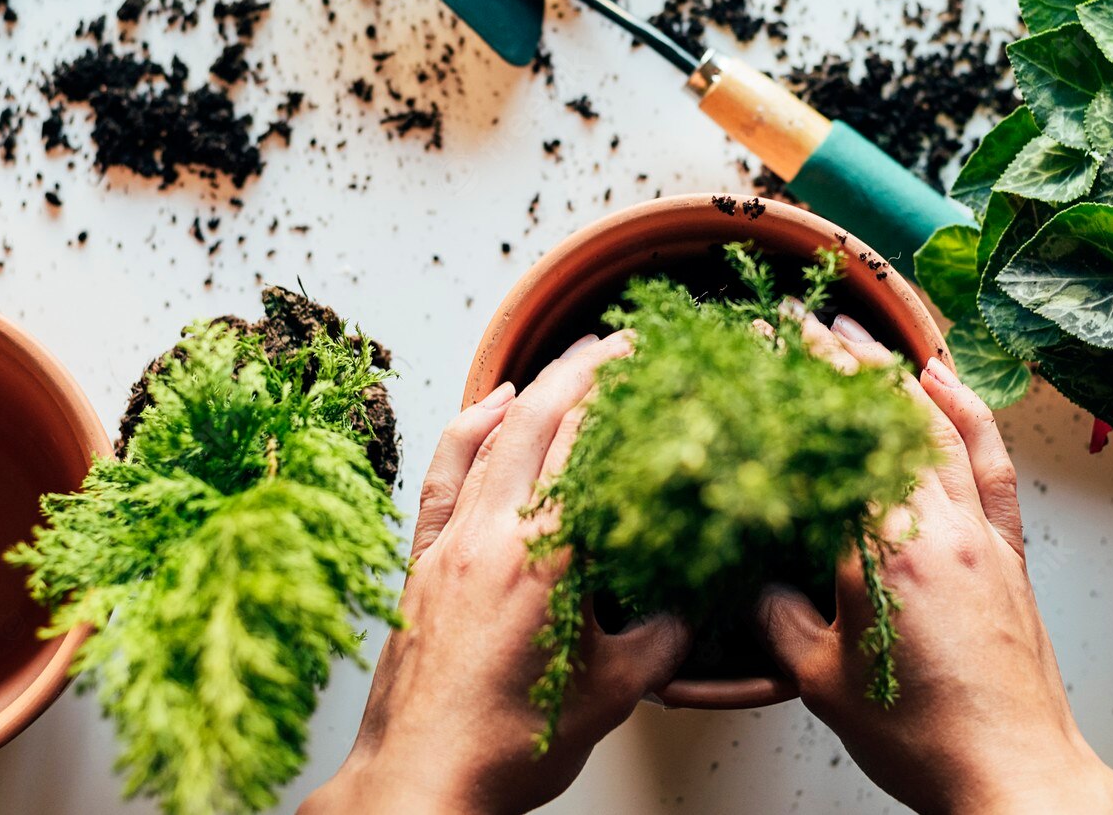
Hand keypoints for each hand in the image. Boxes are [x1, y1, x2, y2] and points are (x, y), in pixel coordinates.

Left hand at [301, 332, 690, 814]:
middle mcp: (493, 535)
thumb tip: (693, 604)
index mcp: (546, 558)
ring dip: (533, 388)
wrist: (419, 784)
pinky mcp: (418, 560)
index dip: (624, 392)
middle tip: (623, 343)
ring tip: (568, 360)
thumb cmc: (508, 749)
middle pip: (539, 418)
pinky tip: (487, 406)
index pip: (589, 444)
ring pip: (490, 436)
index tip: (655, 362)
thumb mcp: (614, 693)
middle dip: (583, 368)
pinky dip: (467, 429)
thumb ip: (664, 638)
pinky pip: (443, 473)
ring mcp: (449, 543)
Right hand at [757, 325, 1112, 814]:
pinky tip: (949, 386)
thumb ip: (777, 619)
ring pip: (942, 428)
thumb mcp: (819, 681)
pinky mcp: (1011, 556)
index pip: (838, 440)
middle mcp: (941, 527)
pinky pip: (991, 466)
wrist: (1015, 778)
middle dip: (843, 363)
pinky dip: (971, 416)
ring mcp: (982, 536)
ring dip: (901, 375)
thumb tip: (754, 582)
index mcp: (886, 550)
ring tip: (865, 338)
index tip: (773, 340)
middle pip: (890, 419)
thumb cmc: (924, 740)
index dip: (804, 383)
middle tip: (805, 323)